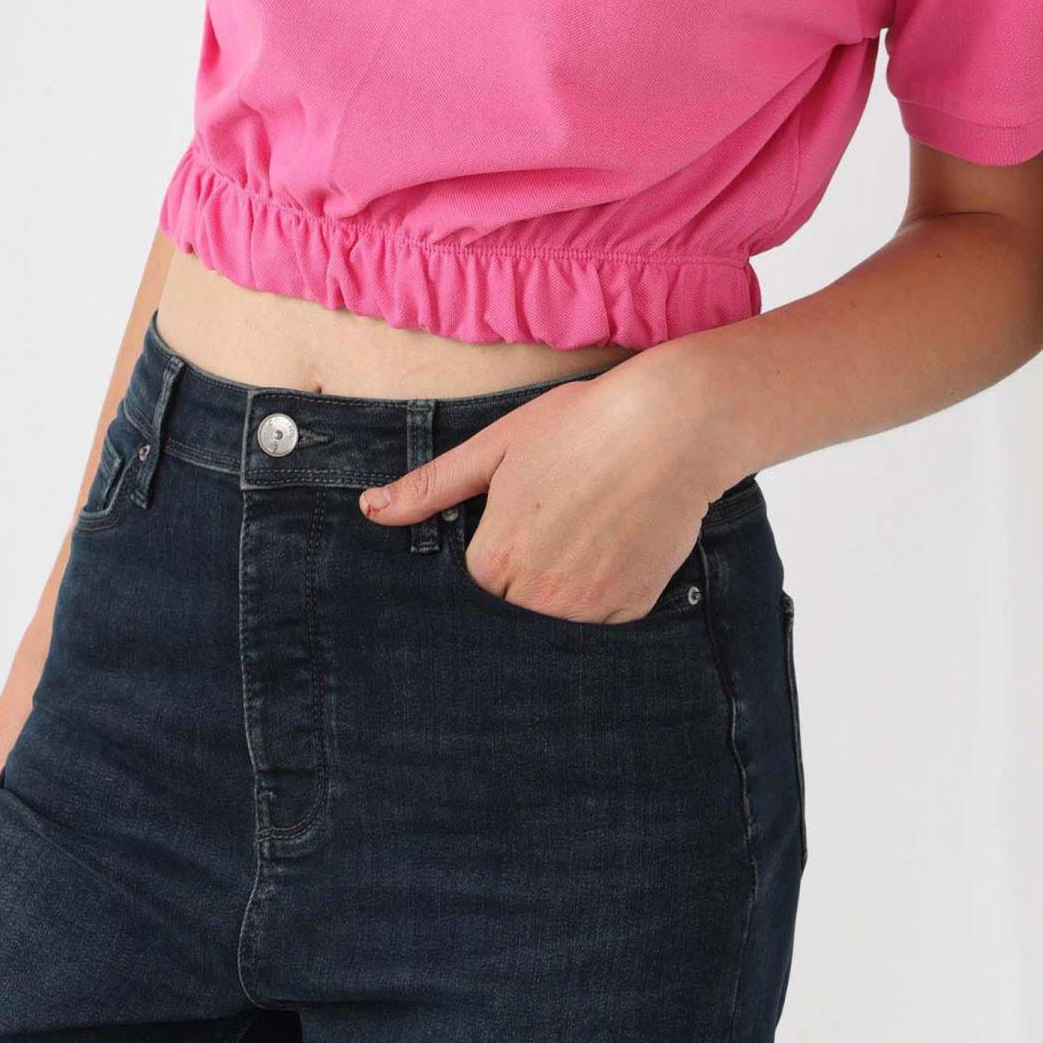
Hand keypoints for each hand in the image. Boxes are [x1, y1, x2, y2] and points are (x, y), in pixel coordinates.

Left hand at [357, 355, 737, 623]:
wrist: (672, 424)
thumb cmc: (580, 425)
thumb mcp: (497, 446)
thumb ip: (431, 487)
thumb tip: (370, 511)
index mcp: (497, 559)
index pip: (477, 580)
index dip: (498, 543)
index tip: (524, 513)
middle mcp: (539, 598)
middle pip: (515, 605)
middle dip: (529, 570)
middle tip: (562, 517)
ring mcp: (589, 610)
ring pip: (559, 617)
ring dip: (567, 584)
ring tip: (591, 525)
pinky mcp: (633, 611)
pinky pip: (604, 618)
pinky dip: (607, 588)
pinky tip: (619, 541)